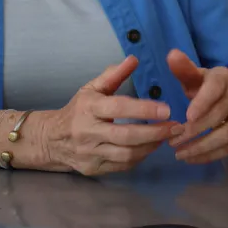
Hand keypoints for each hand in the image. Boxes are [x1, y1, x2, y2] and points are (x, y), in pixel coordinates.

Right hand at [39, 56, 178, 175]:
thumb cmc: (77, 110)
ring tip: (167, 136)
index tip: (167, 109)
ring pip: (126, 154)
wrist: (50, 140)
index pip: (119, 108)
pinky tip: (151, 147)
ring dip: (151, 146)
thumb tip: (134, 58)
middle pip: (125, 136)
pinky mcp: (93, 169)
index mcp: (89, 108)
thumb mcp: (91, 89)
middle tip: (176, 127)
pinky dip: (140, 157)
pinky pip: (122, 165)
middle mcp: (88, 132)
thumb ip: (113, 74)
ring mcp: (89, 153)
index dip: (144, 109)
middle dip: (155, 132)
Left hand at [167, 50, 227, 163]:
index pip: (216, 88)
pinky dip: (209, 156)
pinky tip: (191, 158)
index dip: (203, 102)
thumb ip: (185, 68)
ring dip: (201, 147)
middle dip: (195, 130)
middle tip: (172, 140)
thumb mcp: (200, 76)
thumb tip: (171, 54)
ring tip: (179, 153)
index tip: (187, 116)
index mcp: (224, 78)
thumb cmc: (212, 88)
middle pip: (218, 115)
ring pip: (226, 135)